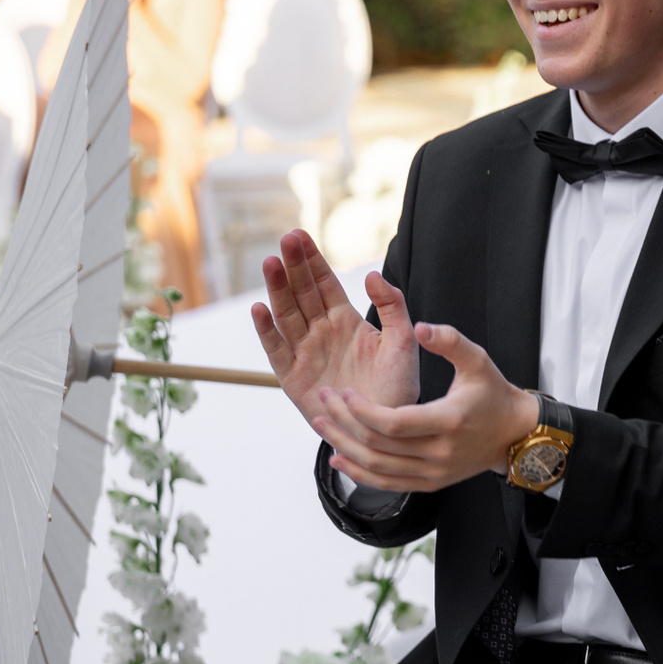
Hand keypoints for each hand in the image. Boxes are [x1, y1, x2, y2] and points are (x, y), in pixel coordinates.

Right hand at [253, 229, 419, 429]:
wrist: (385, 428)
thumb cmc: (398, 386)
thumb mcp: (403, 341)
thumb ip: (393, 307)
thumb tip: (373, 274)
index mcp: (346, 321)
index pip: (324, 284)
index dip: (312, 260)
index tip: (299, 235)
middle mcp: (322, 332)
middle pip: (302, 293)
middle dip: (293, 266)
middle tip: (286, 239)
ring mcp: (305, 353)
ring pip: (286, 315)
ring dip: (278, 289)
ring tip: (270, 263)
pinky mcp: (293, 377)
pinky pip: (276, 350)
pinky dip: (266, 330)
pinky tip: (259, 308)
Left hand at [311, 322, 540, 493]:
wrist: (515, 433)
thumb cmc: (493, 394)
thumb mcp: (478, 360)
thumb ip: (449, 341)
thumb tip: (420, 327)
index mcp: (449, 421)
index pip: (393, 423)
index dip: (362, 410)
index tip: (344, 392)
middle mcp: (440, 453)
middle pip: (378, 446)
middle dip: (343, 422)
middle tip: (323, 401)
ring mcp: (434, 473)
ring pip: (377, 467)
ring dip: (343, 446)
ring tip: (321, 424)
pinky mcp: (430, 484)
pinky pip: (387, 484)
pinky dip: (358, 473)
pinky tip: (338, 458)